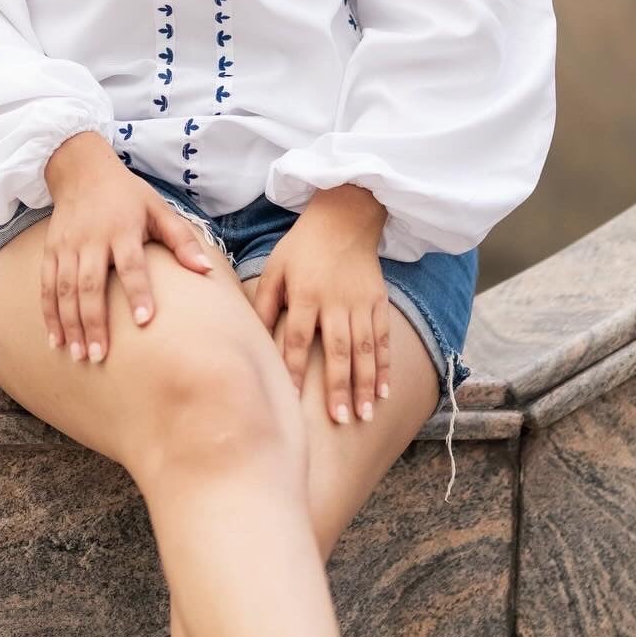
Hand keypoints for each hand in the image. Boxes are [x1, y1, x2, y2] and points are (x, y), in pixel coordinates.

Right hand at [41, 132, 215, 363]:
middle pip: (90, 285)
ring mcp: (67, 245)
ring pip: (65, 290)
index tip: (144, 321)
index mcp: (122, 228)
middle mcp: (91, 238)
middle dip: (94, 322)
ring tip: (79, 356)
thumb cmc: (128, 195)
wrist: (82, 170)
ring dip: (70, 325)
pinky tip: (55, 340)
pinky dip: (49, 314)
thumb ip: (181, 239)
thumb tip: (205, 270)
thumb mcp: (159, 208)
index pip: (131, 263)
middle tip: (101, 357)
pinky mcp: (51, 250)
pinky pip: (46, 286)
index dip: (138, 291)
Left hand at [249, 186, 390, 425]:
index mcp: (305, 293)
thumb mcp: (275, 267)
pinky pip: (382, 338)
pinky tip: (385, 391)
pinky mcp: (378, 300)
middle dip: (339, 387)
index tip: (290, 400)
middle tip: (341, 420)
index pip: (296, 338)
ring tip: (365, 415)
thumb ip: (265, 302)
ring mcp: (360, 301)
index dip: (292, 369)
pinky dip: (384, 365)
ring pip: (364, 349)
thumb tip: (251, 335)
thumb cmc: (303, 245)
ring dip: (366, 384)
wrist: (344, 216)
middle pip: (337, 350)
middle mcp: (335, 300)